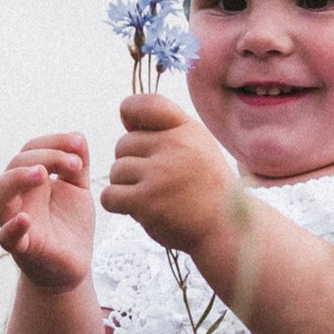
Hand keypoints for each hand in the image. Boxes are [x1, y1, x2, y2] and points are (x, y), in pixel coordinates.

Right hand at [0, 132, 96, 292]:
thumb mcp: (78, 190)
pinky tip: (25, 219)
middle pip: (13, 165)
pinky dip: (12, 228)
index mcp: (29, 181)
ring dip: (16, 179)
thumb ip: (77, 165)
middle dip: (44, 156)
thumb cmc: (70, 226)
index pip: (30, 150)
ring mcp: (15, 221)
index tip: (78, 144)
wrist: (73, 267)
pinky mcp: (22, 247)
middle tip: (74, 164)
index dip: (52, 142)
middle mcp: (17, 198)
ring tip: (42, 174)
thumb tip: (78, 136)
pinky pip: (6, 237)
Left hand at [101, 94, 236, 254]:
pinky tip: (136, 208)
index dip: (131, 113)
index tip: (133, 128)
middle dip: (131, 164)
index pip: (147, 104)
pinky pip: (109, 196)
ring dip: (126, 187)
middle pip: (123, 144)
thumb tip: (125, 117)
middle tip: (154, 182)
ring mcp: (160, 173)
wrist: (224, 229)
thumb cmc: (206, 189)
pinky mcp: (146, 200)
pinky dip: (117, 204)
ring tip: (151, 197)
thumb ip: (166, 130)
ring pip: (116, 171)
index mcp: (187, 130)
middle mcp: (174, 146)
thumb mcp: (198, 147)